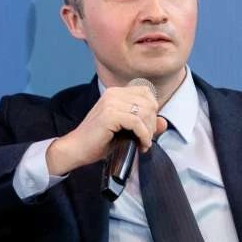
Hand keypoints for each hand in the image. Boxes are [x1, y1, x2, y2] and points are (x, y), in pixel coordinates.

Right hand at [46, 84, 166, 175]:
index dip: (152, 112)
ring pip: (145, 113)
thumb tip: (164, 122)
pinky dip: (143, 135)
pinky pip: (137, 123)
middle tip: (145, 140)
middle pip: (149, 103)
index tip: (147, 130)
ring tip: (143, 144)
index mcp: (116, 92)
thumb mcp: (126, 131)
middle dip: (152, 124)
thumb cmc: (100, 141)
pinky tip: (141, 145)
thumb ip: (145, 125)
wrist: (77, 149)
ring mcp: (111, 102)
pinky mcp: (110, 115)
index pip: (147, 93)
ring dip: (148, 131)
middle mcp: (113, 93)